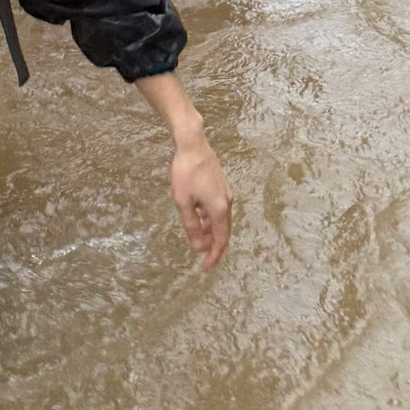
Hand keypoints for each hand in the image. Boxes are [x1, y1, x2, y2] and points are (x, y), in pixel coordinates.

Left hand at [169, 135, 232, 269]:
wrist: (192, 143)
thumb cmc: (186, 172)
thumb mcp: (183, 202)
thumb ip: (191, 226)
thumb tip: (198, 246)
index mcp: (219, 209)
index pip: (220, 240)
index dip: (214, 255)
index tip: (206, 266)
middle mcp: (226, 202)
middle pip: (223, 230)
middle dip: (213, 244)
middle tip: (201, 254)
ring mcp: (225, 192)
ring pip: (220, 219)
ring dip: (210, 230)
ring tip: (196, 236)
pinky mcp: (220, 184)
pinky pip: (217, 207)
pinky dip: (209, 217)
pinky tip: (197, 216)